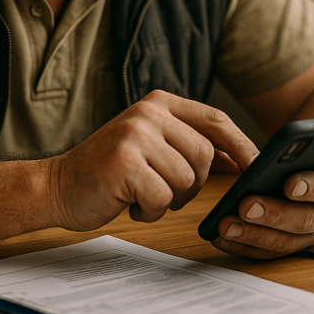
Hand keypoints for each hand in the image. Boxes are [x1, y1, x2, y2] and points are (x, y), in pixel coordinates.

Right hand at [45, 90, 258, 231]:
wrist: (57, 186)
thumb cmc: (109, 171)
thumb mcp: (151, 145)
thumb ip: (189, 144)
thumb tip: (239, 158)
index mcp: (158, 102)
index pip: (214, 119)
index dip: (240, 144)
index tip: (256, 166)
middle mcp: (147, 113)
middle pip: (204, 155)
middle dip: (193, 183)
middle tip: (165, 191)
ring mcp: (134, 136)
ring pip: (185, 180)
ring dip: (168, 199)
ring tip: (140, 194)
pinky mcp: (124, 164)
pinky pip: (161, 198)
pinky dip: (148, 211)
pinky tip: (128, 203)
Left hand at [210, 155, 313, 259]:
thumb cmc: (309, 155)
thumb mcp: (308, 143)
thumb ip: (293, 149)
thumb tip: (261, 160)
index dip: (312, 187)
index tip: (289, 184)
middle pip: (306, 220)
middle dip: (273, 215)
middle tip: (246, 206)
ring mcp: (313, 233)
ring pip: (286, 242)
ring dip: (254, 236)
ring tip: (226, 225)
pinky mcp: (293, 244)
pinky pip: (270, 252)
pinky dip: (244, 247)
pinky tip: (222, 237)